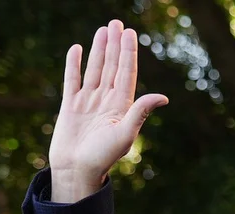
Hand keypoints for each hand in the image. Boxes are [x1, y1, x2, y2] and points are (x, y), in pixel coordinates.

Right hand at [49, 19, 167, 202]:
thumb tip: (164, 97)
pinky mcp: (71, 105)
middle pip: (112, 66)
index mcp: (122, 106)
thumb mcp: (126, 133)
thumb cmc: (103, 156)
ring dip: (99, 50)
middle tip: (117, 23)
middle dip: (115, 45)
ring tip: (103, 30)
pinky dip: (75, 64)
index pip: (126, 73)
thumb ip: (141, 112)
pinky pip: (73, 80)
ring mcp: (88, 101)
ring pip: (95, 69)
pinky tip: (78, 49)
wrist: (77, 170)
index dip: (128, 53)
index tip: (130, 34)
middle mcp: (106, 100)